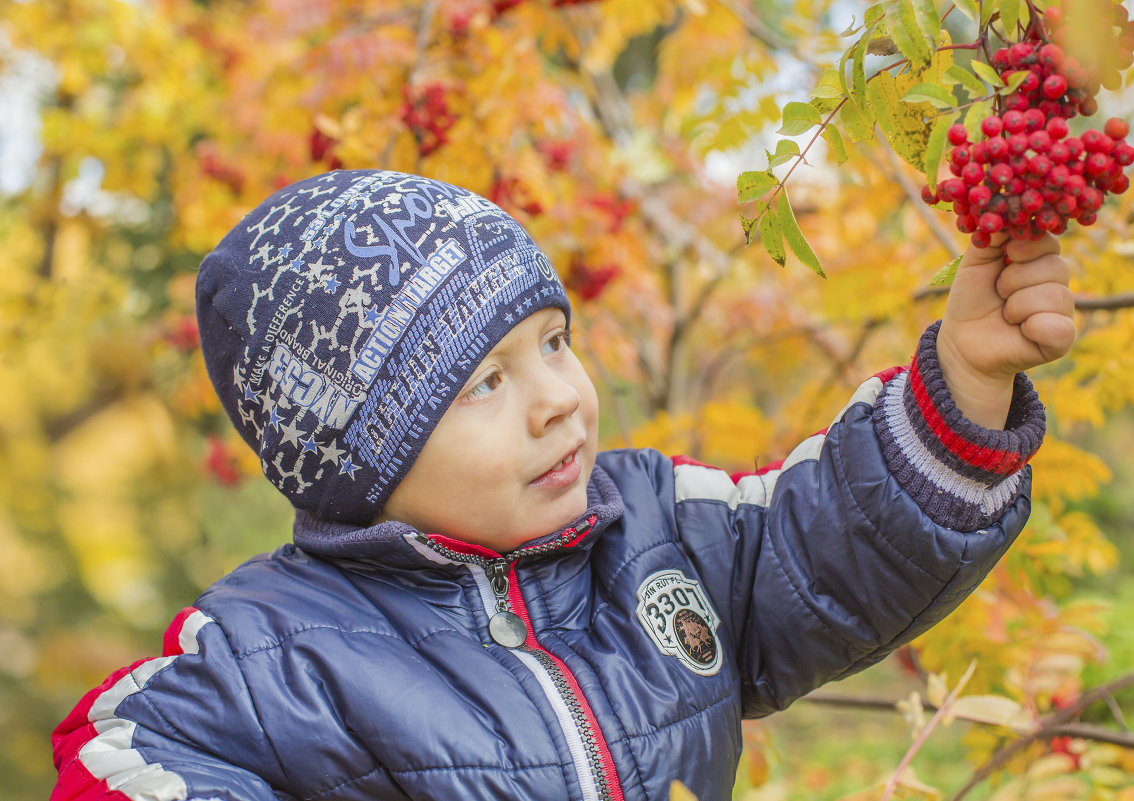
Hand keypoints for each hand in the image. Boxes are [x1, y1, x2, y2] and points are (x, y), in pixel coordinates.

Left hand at [936, 233, 1075, 428]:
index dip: (1027, 246)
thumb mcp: (975, 262)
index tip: (1007, 255)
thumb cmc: (971, 299)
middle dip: (1014, 280)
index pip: (1049, 240)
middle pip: (1055, 266)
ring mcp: (1061, 310)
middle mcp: (1056, 282)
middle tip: (999, 292)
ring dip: (1017, 306)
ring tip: (1005, 314)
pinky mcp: (1061, 338)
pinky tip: (1020, 331)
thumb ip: (991, 236)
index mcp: (1038, 260)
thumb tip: (1002, 210)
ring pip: (1054, 296)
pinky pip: (1059, 326)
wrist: (961, 342)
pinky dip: (1032, 327)